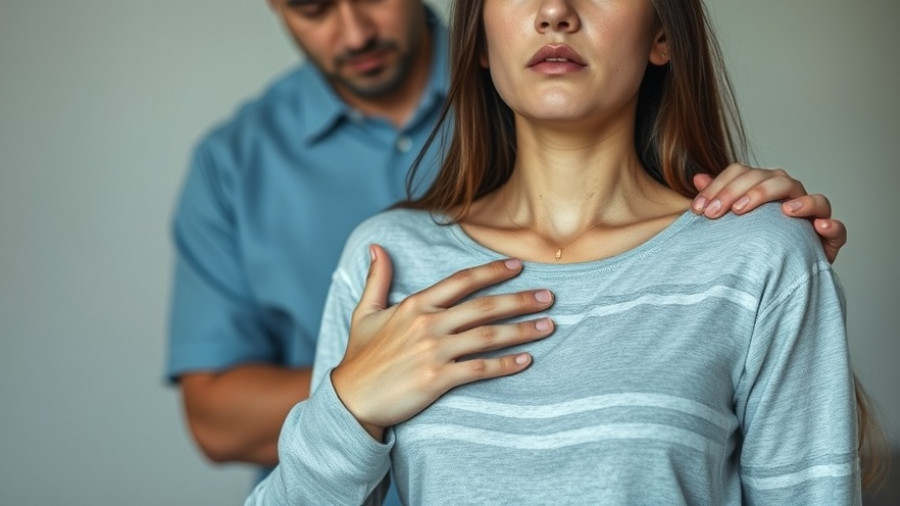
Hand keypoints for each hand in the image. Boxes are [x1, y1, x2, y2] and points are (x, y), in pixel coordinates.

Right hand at [332, 245, 554, 440]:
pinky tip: (526, 360)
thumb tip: (377, 247)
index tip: (517, 266)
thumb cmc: (359, 358)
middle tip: (549, 297)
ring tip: (548, 326)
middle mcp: (427, 325)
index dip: (491, 271)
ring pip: (487, 337)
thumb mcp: (363, 313)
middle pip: (483, 307)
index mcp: (414, 305)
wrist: (349, 401)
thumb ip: (377, 280)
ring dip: (522, 331)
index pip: (461, 281)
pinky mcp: (436, 379)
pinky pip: (479, 369)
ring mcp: (433, 352)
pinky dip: (505, 365)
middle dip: (520, 300)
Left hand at [692, 163, 846, 262]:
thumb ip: (718, 199)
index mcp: (764, 188)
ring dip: (794, 200)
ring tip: (777, 211)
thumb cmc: (754, 241)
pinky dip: (831, 224)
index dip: (719, 186)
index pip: (742, 173)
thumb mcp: (732, 222)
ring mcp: (812, 214)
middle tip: (717, 213)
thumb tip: (697, 178)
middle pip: (772, 179)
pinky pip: (836, 227)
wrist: (779, 272)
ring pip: (810, 196)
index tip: (698, 209)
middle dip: (742, 192)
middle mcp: (790, 195)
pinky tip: (818, 227)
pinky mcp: (829, 237)